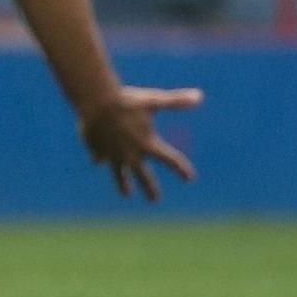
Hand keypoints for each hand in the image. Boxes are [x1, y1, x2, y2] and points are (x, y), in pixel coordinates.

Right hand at [79, 86, 202, 201]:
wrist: (97, 103)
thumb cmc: (127, 102)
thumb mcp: (154, 101)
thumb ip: (176, 102)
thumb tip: (200, 96)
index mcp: (148, 145)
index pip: (170, 161)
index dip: (181, 169)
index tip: (189, 178)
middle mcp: (131, 155)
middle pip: (144, 177)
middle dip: (150, 189)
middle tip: (155, 200)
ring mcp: (113, 155)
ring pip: (120, 175)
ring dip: (123, 184)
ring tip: (126, 194)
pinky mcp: (96, 150)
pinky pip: (99, 158)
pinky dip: (100, 160)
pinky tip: (98, 161)